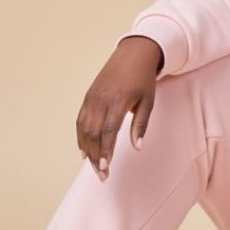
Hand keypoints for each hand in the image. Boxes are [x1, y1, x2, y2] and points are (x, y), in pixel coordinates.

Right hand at [76, 36, 162, 181]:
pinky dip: (81, 137)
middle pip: (93, 134)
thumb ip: (141, 125)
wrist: (133, 54)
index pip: (108, 132)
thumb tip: (137, 148)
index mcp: (118, 101)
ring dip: (88, 150)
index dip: (106, 152)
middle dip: (96, 157)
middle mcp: (101, 100)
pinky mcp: (88, 97)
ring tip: (95, 167)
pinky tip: (85, 151)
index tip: (106, 169)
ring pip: (84, 129)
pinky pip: (80, 120)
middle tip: (102, 175)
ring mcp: (92, 98)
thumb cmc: (144, 79)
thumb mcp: (148, 101)